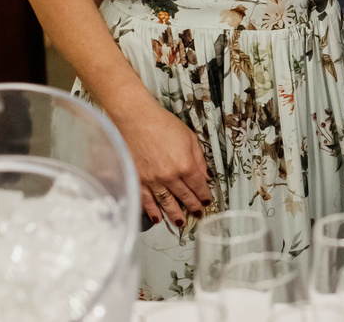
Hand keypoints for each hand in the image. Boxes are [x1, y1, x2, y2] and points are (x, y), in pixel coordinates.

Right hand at [113, 102, 213, 226]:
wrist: (136, 119)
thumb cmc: (163, 124)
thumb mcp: (190, 138)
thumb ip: (199, 159)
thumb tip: (205, 176)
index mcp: (185, 165)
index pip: (198, 185)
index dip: (204, 195)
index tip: (207, 201)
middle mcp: (169, 176)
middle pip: (184, 197)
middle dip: (193, 206)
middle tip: (198, 213)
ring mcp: (152, 181)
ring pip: (166, 203)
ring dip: (174, 214)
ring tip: (181, 222)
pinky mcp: (137, 180)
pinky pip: (146, 201)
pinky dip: (152, 211)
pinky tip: (156, 218)